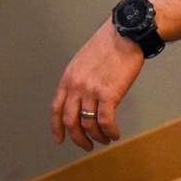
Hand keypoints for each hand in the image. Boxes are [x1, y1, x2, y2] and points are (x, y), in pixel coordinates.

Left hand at [50, 19, 143, 151]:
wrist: (124, 34)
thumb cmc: (107, 45)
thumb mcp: (83, 61)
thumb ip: (79, 80)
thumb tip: (82, 100)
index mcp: (68, 77)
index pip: (56, 108)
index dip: (56, 127)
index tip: (60, 140)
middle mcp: (76, 86)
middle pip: (70, 121)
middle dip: (78, 138)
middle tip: (87, 146)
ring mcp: (91, 91)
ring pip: (88, 125)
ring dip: (97, 137)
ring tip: (105, 139)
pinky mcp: (108, 95)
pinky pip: (105, 122)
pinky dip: (110, 132)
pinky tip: (115, 134)